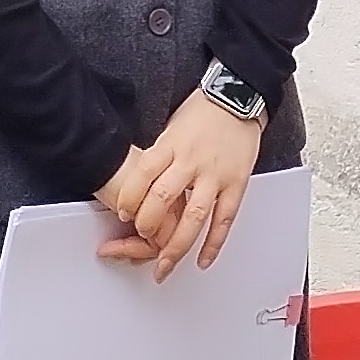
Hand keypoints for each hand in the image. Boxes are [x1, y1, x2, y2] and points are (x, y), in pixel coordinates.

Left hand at [97, 89, 265, 280]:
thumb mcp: (170, 129)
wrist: (237, 95)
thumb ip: (159, 158)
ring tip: (165, 265)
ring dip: (177, 245)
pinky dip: (214, 243)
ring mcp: (216, 174)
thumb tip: (141, 187)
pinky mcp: (237, 183)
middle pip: (163, 198)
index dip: (130, 198)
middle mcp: (192, 161)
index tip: (123, 213)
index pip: (143, 175)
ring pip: (194, 216)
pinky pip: (224, 218)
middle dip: (147, 224)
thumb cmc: (202, 112)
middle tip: (139, 238)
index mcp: (171, 145)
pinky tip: (202, 259)